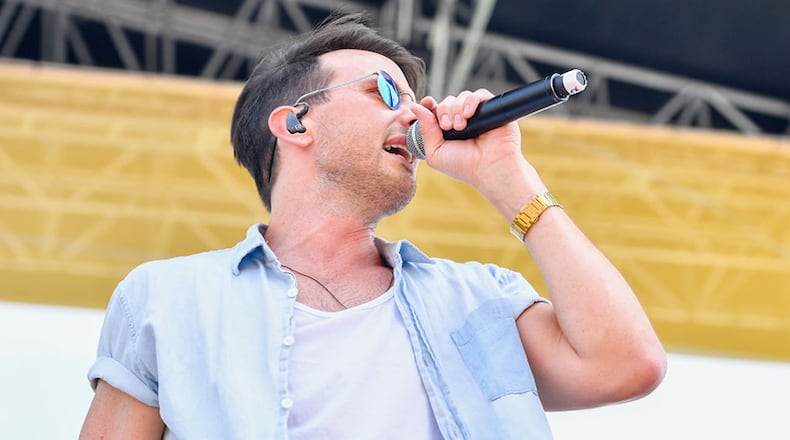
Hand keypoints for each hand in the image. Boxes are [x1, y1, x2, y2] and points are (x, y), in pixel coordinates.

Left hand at [411, 90, 543, 218]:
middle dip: (444, 111)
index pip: (436, 110)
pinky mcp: (492, 109)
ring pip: (461, 97)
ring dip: (456, 109)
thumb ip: (425, 130)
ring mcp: (477, 114)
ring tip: (461, 126)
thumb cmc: (463, 165)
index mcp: (447, 130)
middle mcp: (462, 120)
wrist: (489, 168)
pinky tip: (469, 115)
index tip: (427, 102)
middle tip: (448, 126)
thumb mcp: (435, 152)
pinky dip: (471, 101)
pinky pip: (479, 94)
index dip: (429, 104)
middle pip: (447, 102)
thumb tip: (415, 107)